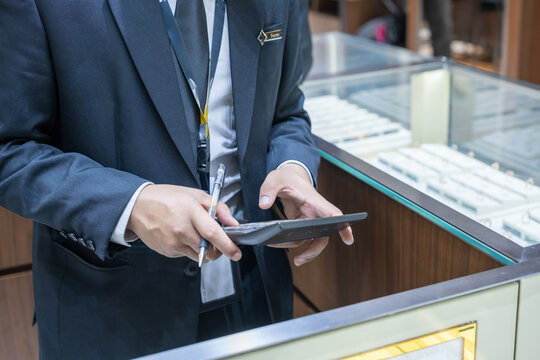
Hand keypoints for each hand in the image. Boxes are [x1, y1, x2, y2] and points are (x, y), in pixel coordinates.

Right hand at [127, 184, 241, 261]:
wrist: (137, 207)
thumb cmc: (166, 198)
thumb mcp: (196, 195)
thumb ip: (219, 208)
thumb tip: (233, 223)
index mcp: (190, 212)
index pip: (213, 234)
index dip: (227, 246)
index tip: (236, 253)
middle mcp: (181, 230)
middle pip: (209, 250)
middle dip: (218, 249)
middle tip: (217, 240)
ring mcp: (173, 243)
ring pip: (200, 256)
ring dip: (204, 249)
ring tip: (195, 233)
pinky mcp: (168, 252)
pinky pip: (186, 255)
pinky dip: (190, 248)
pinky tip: (182, 235)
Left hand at [259, 164, 353, 265]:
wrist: (287, 176)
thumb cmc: (286, 177)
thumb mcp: (274, 179)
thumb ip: (268, 190)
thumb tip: (263, 204)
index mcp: (313, 201)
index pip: (333, 215)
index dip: (343, 227)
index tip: (348, 239)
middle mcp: (315, 212)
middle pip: (323, 235)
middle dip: (314, 250)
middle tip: (299, 260)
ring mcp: (310, 219)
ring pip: (314, 240)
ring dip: (304, 251)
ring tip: (292, 258)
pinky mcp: (302, 223)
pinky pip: (302, 238)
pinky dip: (291, 243)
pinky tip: (277, 243)